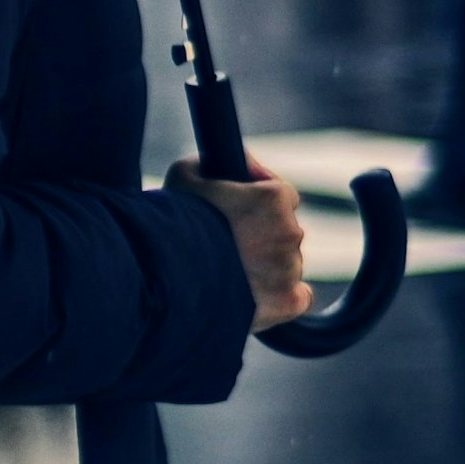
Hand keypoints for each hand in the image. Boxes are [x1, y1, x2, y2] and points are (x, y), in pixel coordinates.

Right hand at [168, 157, 312, 332]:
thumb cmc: (172, 222)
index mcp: (274, 197)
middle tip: (227, 245)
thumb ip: (219, 162)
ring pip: (286, 264)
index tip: (239, 212)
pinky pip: (298, 297)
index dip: (260, 202)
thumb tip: (243, 163)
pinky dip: (283, 295)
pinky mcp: (285, 301)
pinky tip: (258, 294)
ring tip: (228, 274)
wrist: (166, 275)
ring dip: (266, 266)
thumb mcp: (187, 173)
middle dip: (262, 235)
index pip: (282, 195)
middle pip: (284, 231)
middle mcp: (290, 231)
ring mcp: (289, 269)